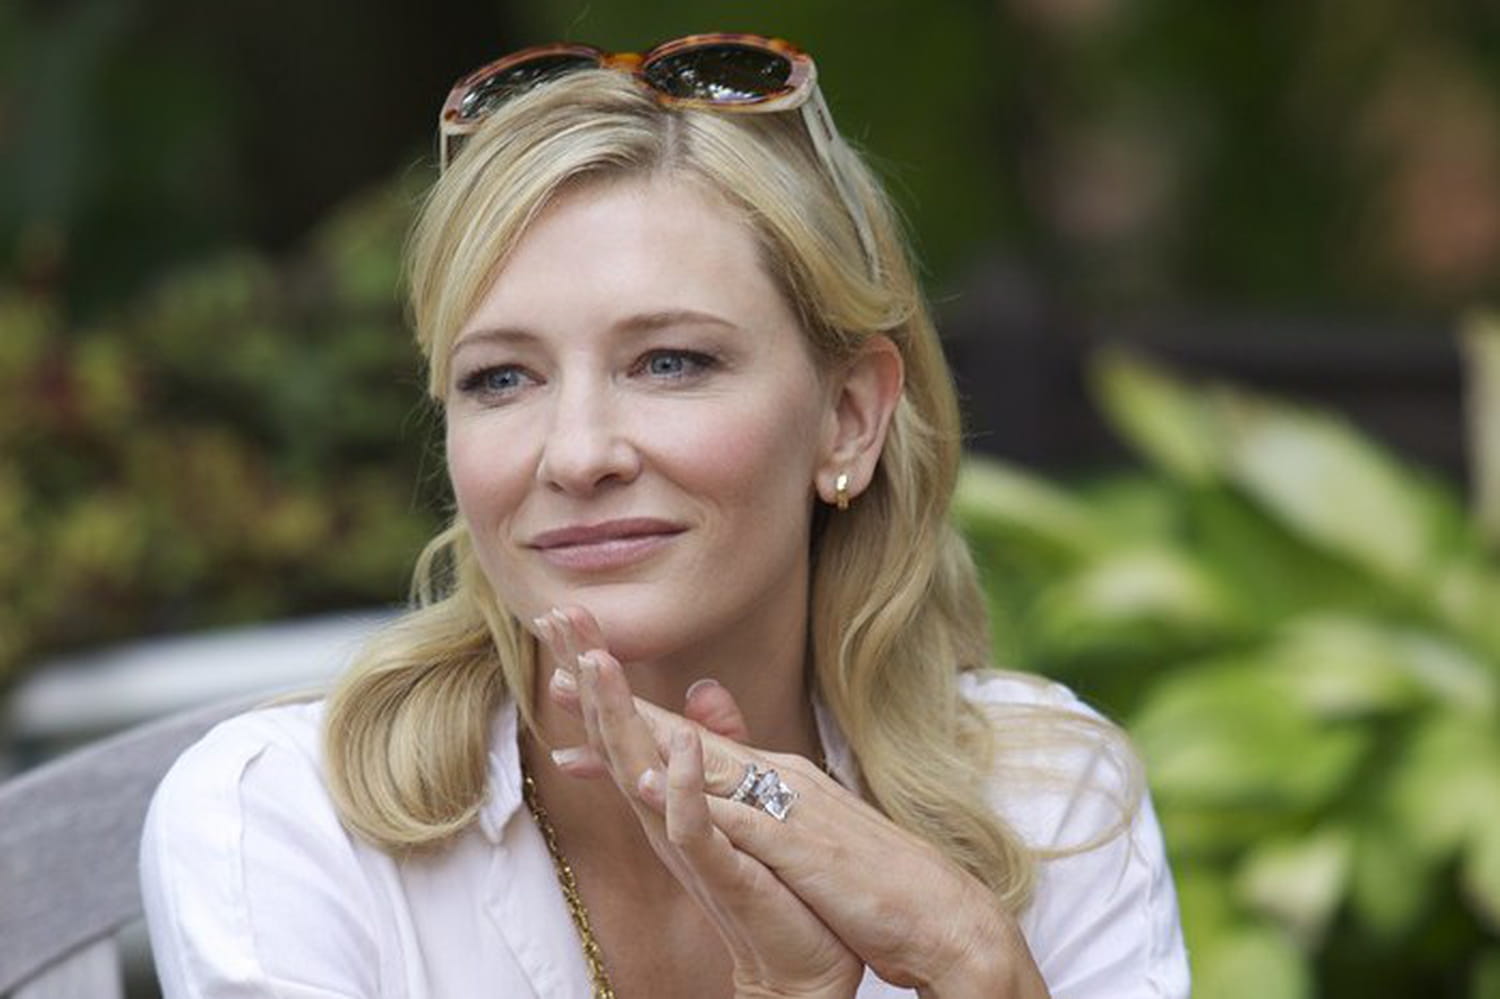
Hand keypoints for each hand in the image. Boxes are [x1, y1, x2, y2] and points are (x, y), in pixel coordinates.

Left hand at [534, 606, 1049, 998]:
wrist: (936, 911)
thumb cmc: (870, 876)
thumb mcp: (809, 827)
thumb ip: (769, 790)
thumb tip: (735, 762)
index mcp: (773, 777)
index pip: (687, 738)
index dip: (627, 709)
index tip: (568, 681)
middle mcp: (774, 776)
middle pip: (681, 726)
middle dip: (616, 687)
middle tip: (557, 640)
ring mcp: (785, 804)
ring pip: (698, 756)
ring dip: (639, 721)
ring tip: (585, 686)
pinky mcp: (798, 844)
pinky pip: (736, 818)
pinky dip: (692, 798)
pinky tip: (650, 784)